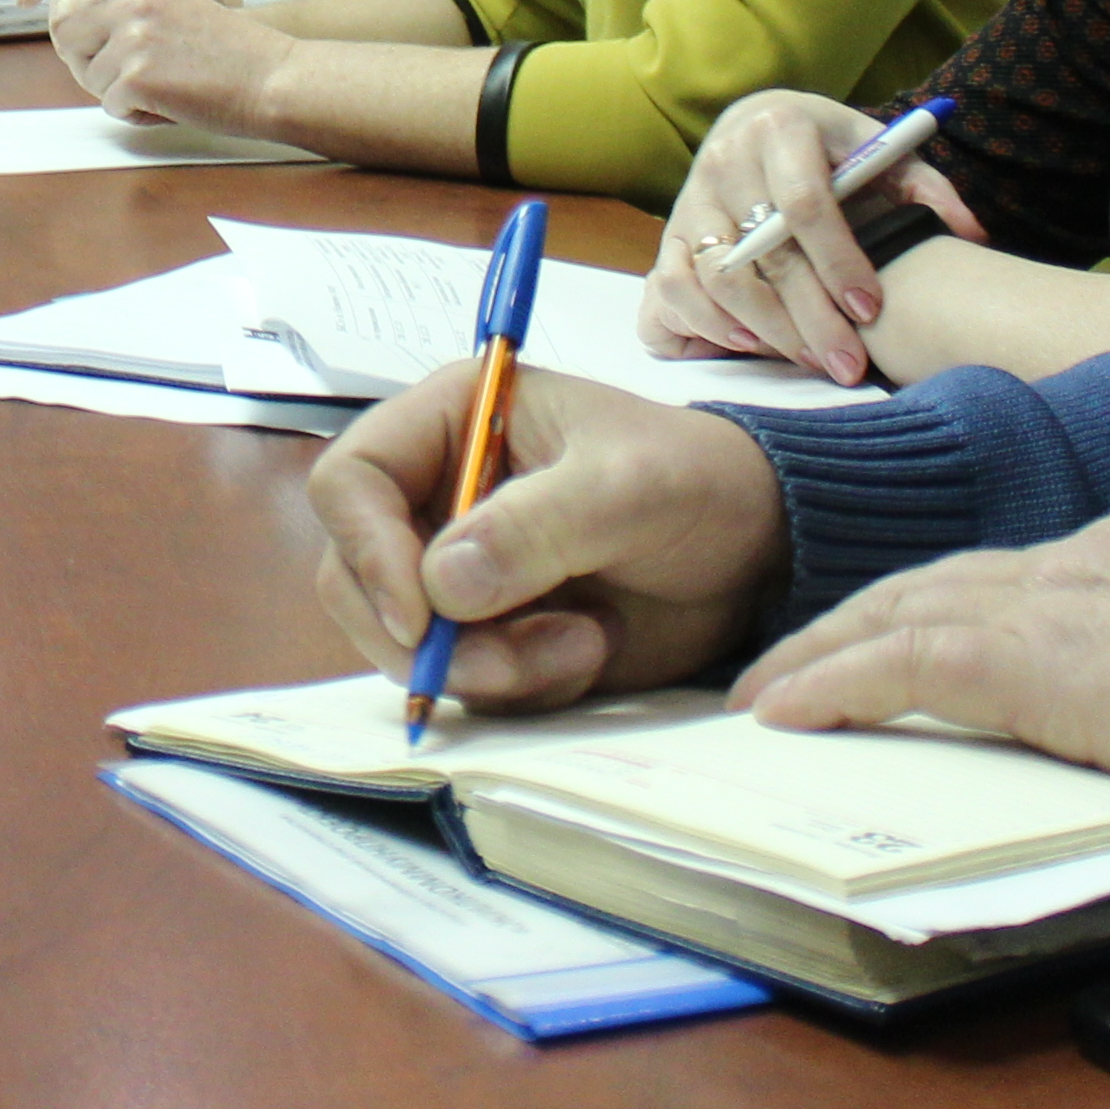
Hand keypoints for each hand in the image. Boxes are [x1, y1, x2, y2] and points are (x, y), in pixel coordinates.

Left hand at [40, 0, 289, 131]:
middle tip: (121, 76)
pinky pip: (112, 106)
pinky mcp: (139, 77)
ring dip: (117, 92)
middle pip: (66, 33)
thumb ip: (135, 2)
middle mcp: (134, 1)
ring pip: (89, 76)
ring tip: (164, 89)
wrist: (274, 78)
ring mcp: (134, 38)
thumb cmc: (234, 50)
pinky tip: (172, 105)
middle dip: (83, 60)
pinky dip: (137, 115)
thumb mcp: (183, 2)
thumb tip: (81, 24)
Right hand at [304, 366, 790, 715]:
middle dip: (419, 635)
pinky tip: (589, 651)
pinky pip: (461, 681)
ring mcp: (456, 572)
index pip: (350, 480)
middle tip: (500, 664)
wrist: (759, 551)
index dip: (365, 547)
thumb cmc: (696, 482)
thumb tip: (440, 583)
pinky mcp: (487, 635)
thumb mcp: (626, 488)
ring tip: (581, 644)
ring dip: (482, 666)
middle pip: (352, 577)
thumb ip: (536, 525)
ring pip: (403, 643)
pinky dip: (518, 685)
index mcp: (450, 423)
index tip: (421, 615)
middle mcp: (435, 497)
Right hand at [640, 92, 977, 386]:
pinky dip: (709, 323)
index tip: (871, 307)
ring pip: (717, 278)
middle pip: (763, 254)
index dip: (839, 261)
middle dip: (811, 318)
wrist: (760, 123)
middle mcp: (724, 158)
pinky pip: (673, 287)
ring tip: (811, 360)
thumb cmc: (831, 148)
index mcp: (779, 126)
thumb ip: (926, 189)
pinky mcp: (666, 234)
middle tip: (850, 365)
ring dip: (766, 329)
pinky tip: (753, 345)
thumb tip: (974, 234)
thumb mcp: (880, 150)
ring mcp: (689, 198)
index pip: (806, 203)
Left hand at [729, 509, 1109, 785]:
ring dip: (819, 653)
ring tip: (764, 690)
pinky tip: (781, 713)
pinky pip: (895, 666)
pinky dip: (830, 685)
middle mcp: (1074, 565)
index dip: (939, 602)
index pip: (1008, 575)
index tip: (896, 628)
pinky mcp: (1023, 659)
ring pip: (895, 613)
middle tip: (793, 658)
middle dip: (856, 619)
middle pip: (932, 583)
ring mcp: (1045, 604)